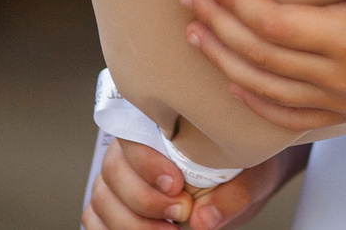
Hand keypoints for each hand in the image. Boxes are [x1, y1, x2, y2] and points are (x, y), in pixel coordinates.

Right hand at [84, 137, 299, 229]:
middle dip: (144, 200)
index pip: (134, 137)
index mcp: (160, 126)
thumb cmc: (242, 170)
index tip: (177, 186)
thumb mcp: (251, 179)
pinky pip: (94, 218)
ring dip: (130, 223)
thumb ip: (231, 197)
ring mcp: (118, 178)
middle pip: (112, 171)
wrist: (240, 182)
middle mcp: (131, 149)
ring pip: (101, 199)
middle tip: (180, 214)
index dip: (148, 164)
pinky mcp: (114, 204)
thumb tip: (201, 221)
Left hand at [180, 0, 345, 129]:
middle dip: (217, 24)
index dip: (237, 2)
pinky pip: (289, 114)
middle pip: (261, 55)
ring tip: (194, 32)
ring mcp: (344, 100)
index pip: (276, 24)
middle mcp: (342, 78)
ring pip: (266, 86)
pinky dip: (254, 98)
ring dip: (224, 59)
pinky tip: (233, 80)